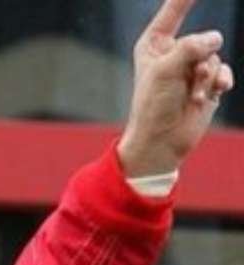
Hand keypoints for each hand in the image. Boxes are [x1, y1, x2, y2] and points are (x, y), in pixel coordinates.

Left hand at [118, 0, 234, 176]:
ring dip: (206, 77)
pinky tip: (213, 93)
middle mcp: (173, 52)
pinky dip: (219, 82)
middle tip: (188, 77)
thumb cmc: (153, 105)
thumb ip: (190, 48)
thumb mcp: (166, 71)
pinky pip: (223, 71)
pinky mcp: (207, 82)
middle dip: (198, 59)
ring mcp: (191, 67)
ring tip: (191, 95)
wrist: (162, 141)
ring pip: (214, 56)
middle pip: (201, 38)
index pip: (173, 12)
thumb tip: (216, 37)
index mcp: (154, 44)